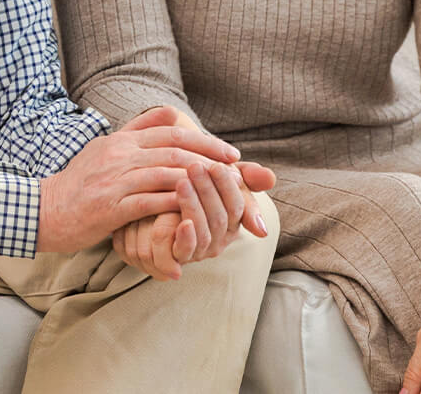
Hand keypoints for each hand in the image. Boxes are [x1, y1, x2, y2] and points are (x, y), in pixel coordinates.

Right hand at [36, 106, 242, 252]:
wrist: (46, 209)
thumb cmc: (80, 182)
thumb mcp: (105, 148)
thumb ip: (137, 130)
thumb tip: (171, 112)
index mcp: (120, 140)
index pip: (170, 131)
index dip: (204, 140)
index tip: (229, 152)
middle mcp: (119, 155)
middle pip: (174, 150)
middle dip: (210, 160)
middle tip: (236, 170)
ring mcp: (114, 180)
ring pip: (167, 174)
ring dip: (199, 182)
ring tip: (223, 191)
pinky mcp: (111, 206)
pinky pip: (151, 202)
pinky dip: (176, 205)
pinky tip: (195, 211)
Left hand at [112, 161, 275, 279]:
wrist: (149, 199)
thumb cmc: (187, 182)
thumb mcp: (211, 175)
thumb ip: (239, 173)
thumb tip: (271, 177)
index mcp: (232, 219)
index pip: (237, 204)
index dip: (227, 186)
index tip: (217, 164)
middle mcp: (219, 238)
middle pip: (221, 217)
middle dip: (208, 191)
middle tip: (195, 167)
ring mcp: (199, 249)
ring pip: (204, 232)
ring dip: (194, 206)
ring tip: (181, 183)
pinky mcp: (176, 256)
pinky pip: (186, 251)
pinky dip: (187, 237)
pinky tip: (182, 221)